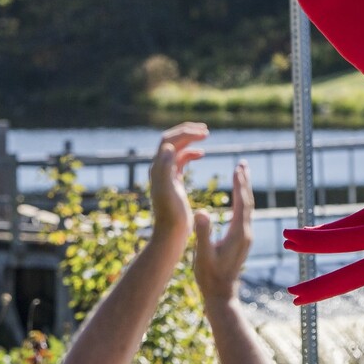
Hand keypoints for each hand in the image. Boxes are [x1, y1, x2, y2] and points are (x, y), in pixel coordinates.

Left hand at [149, 123, 206, 247]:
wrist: (171, 233)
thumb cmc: (171, 215)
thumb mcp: (168, 191)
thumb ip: (165, 169)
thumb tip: (167, 147)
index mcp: (158, 168)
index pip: (168, 140)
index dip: (184, 132)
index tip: (203, 132)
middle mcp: (160, 169)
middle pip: (171, 141)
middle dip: (187, 132)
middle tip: (205, 130)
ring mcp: (167, 175)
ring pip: (177, 149)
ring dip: (190, 140)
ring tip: (205, 136)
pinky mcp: (174, 182)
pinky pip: (181, 161)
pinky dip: (191, 153)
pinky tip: (202, 154)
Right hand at [192, 161, 252, 304]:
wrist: (221, 295)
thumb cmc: (209, 276)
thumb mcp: (203, 254)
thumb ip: (203, 233)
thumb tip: (201, 212)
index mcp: (238, 234)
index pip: (241, 203)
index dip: (239, 184)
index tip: (237, 167)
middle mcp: (245, 234)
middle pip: (248, 202)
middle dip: (244, 182)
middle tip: (242, 163)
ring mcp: (245, 238)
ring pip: (247, 209)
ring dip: (244, 190)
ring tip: (240, 175)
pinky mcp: (242, 242)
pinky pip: (244, 216)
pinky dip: (241, 202)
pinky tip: (237, 200)